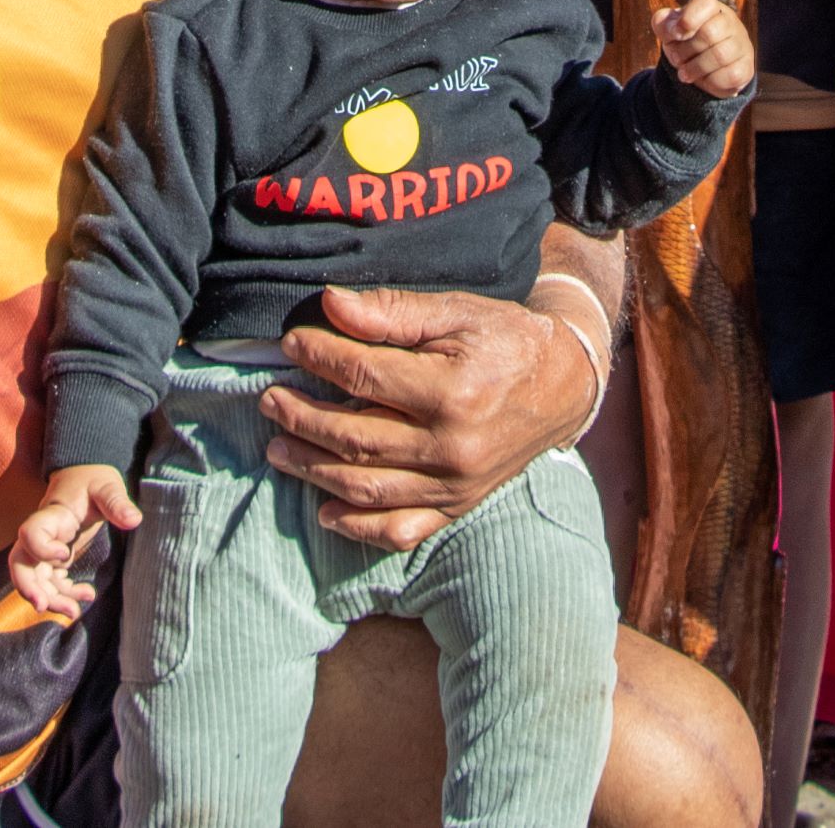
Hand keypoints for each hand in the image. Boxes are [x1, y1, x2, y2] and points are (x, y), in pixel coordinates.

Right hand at [9, 463, 140, 622]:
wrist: (85, 477)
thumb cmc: (94, 481)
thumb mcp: (108, 486)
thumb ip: (117, 503)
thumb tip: (133, 520)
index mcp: (52, 515)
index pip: (30, 533)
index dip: (41, 549)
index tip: (65, 555)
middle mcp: (42, 534)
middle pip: (21, 563)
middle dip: (28, 587)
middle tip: (43, 606)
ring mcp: (46, 549)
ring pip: (35, 579)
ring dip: (50, 598)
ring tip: (74, 611)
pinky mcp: (55, 559)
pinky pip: (51, 582)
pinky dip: (63, 594)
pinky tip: (87, 595)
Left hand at [265, 284, 594, 549]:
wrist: (563, 386)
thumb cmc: (505, 340)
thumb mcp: (456, 312)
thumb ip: (393, 312)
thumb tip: (330, 305)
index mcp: (453, 392)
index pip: (365, 378)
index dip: (321, 359)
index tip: (292, 344)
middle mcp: (452, 448)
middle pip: (356, 439)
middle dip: (303, 419)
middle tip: (270, 400)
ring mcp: (456, 485)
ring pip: (367, 488)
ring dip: (314, 471)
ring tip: (279, 450)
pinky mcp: (458, 506)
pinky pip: (401, 529)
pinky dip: (359, 527)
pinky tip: (327, 511)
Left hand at [657, 0, 753, 97]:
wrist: (704, 69)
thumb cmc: (686, 42)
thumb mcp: (669, 31)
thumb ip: (663, 23)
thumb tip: (673, 29)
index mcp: (712, 8)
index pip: (705, 3)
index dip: (687, 20)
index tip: (675, 35)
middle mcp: (731, 22)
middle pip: (709, 33)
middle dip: (686, 50)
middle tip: (677, 59)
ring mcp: (742, 44)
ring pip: (720, 55)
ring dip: (695, 68)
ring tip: (684, 73)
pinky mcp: (746, 67)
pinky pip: (730, 75)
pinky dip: (710, 81)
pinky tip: (704, 80)